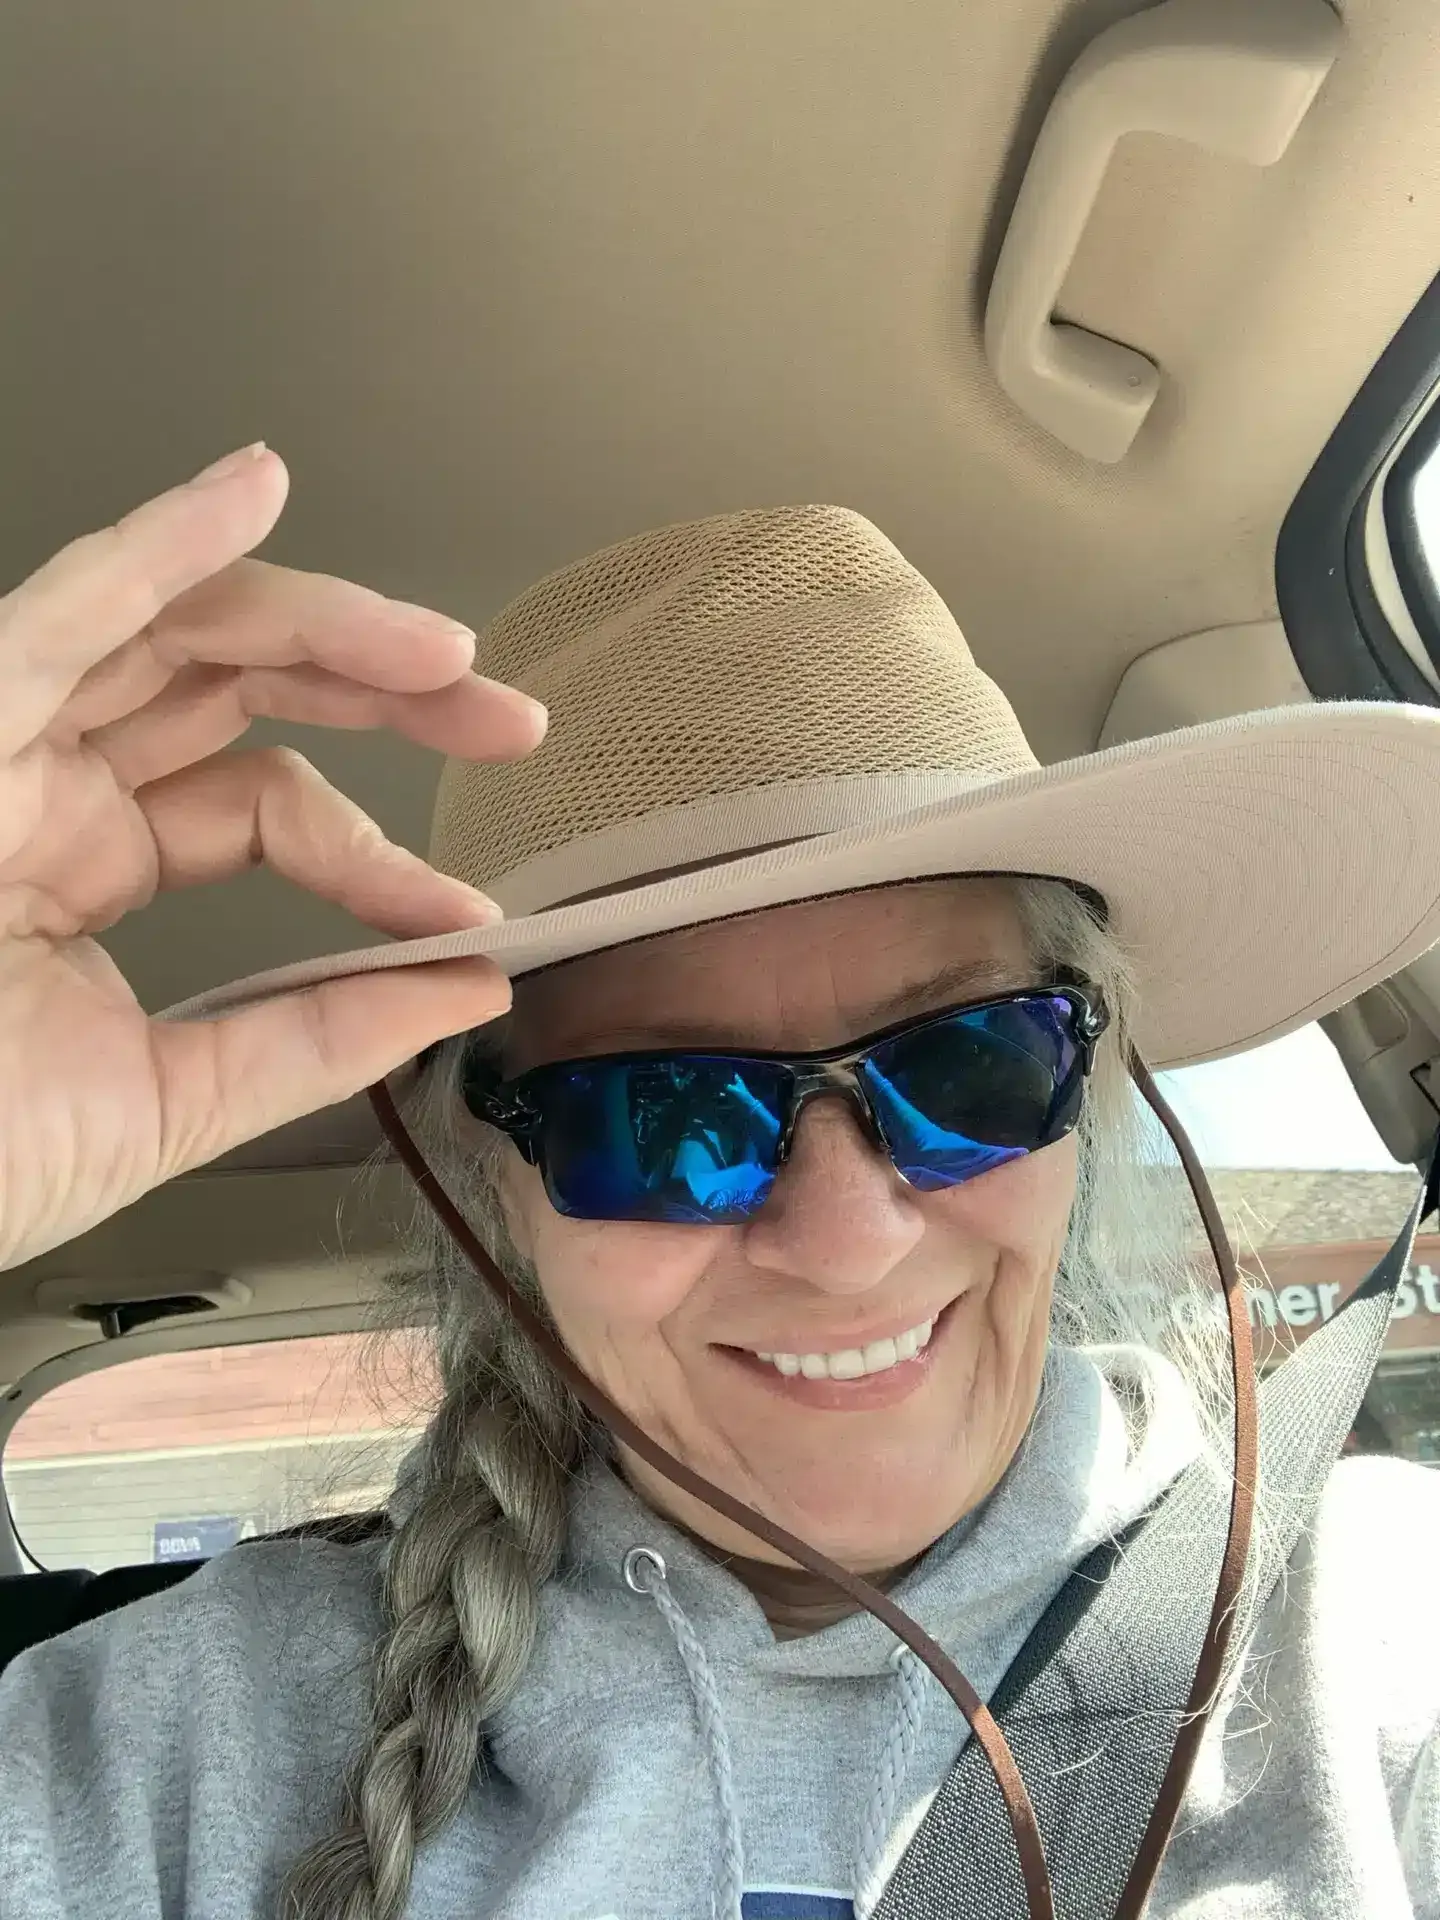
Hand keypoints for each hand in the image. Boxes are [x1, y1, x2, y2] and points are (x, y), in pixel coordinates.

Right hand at [0, 443, 541, 1270]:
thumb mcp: (168, 1099)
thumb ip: (314, 1041)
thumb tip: (466, 989)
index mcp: (85, 868)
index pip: (264, 808)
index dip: (376, 854)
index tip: (465, 919)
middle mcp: (46, 787)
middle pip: (240, 685)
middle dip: (386, 690)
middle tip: (507, 720)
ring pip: (177, 631)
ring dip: (321, 623)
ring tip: (442, 649)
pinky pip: (62, 614)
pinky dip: (156, 550)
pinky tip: (252, 487)